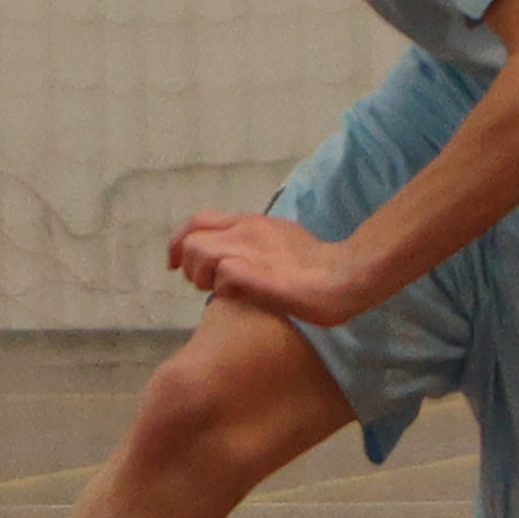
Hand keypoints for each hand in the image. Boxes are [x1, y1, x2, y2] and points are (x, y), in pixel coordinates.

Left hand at [168, 210, 380, 324]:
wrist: (345, 276)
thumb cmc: (318, 266)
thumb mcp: (282, 241)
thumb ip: (256, 244)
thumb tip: (234, 261)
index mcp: (251, 222)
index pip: (198, 220)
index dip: (178, 241)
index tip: (173, 262)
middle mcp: (245, 231)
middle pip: (190, 240)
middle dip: (188, 266)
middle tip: (205, 285)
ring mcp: (249, 250)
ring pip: (198, 255)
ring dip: (202, 278)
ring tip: (223, 291)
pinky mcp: (254, 273)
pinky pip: (219, 278)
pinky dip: (223, 291)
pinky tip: (242, 297)